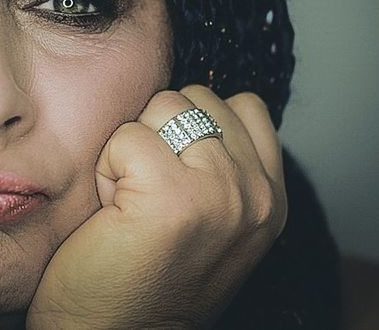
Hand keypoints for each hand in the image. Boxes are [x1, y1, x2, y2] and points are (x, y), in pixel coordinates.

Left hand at [26, 85, 287, 328]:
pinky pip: (125, 136)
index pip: (243, 105)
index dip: (192, 125)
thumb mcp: (212, 222)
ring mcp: (220, 191)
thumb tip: (193, 105)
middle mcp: (257, 194)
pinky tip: (112, 212)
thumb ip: (222, 165)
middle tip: (146, 195)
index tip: (173, 175)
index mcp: (272, 199)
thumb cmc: (144, 280)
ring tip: (130, 203)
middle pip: (194, 98)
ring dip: (131, 149)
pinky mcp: (172, 194)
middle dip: (159, 134)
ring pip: (160, 107)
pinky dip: (106, 168)